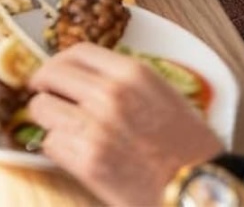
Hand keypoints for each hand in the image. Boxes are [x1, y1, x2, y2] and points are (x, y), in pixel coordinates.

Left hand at [26, 44, 222, 206]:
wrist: (202, 193)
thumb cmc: (190, 151)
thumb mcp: (164, 96)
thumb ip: (125, 80)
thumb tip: (88, 76)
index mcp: (132, 74)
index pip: (77, 51)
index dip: (61, 61)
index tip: (56, 72)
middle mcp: (109, 94)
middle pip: (51, 74)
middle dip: (44, 86)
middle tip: (44, 96)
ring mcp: (95, 127)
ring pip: (42, 108)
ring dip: (47, 119)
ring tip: (59, 128)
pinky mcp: (87, 161)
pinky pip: (50, 143)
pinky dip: (56, 148)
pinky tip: (71, 154)